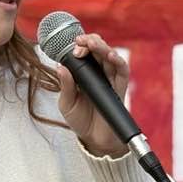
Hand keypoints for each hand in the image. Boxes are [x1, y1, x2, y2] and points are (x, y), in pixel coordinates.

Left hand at [54, 33, 130, 157]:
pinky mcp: (119, 88)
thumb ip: (65, 86)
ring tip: (91, 44)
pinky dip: (118, 61)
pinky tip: (111, 55)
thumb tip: (60, 67)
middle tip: (79, 41)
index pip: (83, 52)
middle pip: (97, 50)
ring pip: (110, 56)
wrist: (94, 139)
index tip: (71, 43)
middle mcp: (98, 73)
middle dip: (89, 42)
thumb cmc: (80, 119)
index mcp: (83, 74)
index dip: (78, 45)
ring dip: (102, 47)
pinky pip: (122, 71)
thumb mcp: (67, 104)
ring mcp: (110, 79)